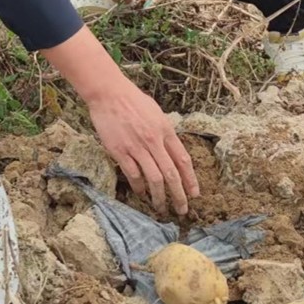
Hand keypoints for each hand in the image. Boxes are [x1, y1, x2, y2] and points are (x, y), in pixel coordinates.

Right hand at [86, 78, 198, 214]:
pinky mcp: (120, 151)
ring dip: (159, 197)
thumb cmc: (132, 100)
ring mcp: (137, 147)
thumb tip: (172, 150)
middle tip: (182, 210)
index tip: (195, 194)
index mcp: (166, 130)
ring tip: (161, 207)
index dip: (191, 180)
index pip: (183, 160)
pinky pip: (133, 175)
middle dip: (179, 196)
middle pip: (171, 174)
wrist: (108, 93)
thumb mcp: (156, 112)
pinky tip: (141, 193)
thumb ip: (165, 132)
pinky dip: (139, 187)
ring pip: (154, 179)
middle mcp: (154, 141)